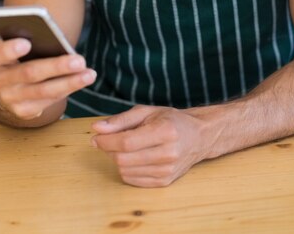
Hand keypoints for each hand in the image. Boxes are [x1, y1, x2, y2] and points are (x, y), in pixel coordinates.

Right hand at [0, 38, 96, 121]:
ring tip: (89, 74)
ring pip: (43, 91)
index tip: (26, 43)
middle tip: (79, 61)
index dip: (9, 49)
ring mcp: (9, 98)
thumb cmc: (21, 55)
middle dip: (56, 67)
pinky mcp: (23, 111)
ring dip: (69, 82)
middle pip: (28, 73)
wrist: (13, 83)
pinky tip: (81, 81)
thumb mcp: (19, 43)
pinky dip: (67, 90)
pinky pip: (48, 101)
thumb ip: (31, 39)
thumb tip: (56, 39)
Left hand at [91, 105, 206, 187]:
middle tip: (106, 140)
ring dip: (116, 159)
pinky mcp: (165, 182)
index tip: (95, 136)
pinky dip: (126, 169)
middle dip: (108, 149)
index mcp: (164, 132)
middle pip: (124, 158)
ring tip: (123, 147)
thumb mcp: (146, 112)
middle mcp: (168, 154)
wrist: (198, 137)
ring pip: (126, 171)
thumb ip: (120, 120)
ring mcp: (167, 171)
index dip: (106, 141)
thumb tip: (96, 128)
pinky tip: (132, 158)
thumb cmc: (170, 120)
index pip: (126, 142)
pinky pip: (133, 180)